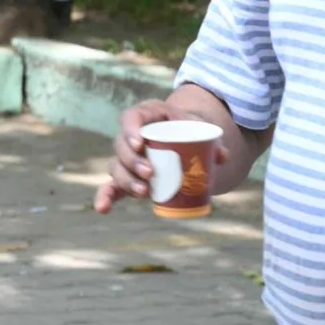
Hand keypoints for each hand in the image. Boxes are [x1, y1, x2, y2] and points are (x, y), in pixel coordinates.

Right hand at [94, 100, 225, 212]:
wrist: (182, 135)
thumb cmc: (189, 129)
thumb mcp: (200, 129)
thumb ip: (212, 141)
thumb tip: (221, 156)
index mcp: (146, 115)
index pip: (130, 118)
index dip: (131, 130)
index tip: (140, 143)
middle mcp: (131, 136)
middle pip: (121, 146)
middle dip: (133, 161)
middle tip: (150, 173)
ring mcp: (127, 157)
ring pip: (116, 167)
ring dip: (127, 180)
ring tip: (144, 192)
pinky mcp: (128, 176)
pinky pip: (111, 186)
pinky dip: (105, 197)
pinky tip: (103, 209)